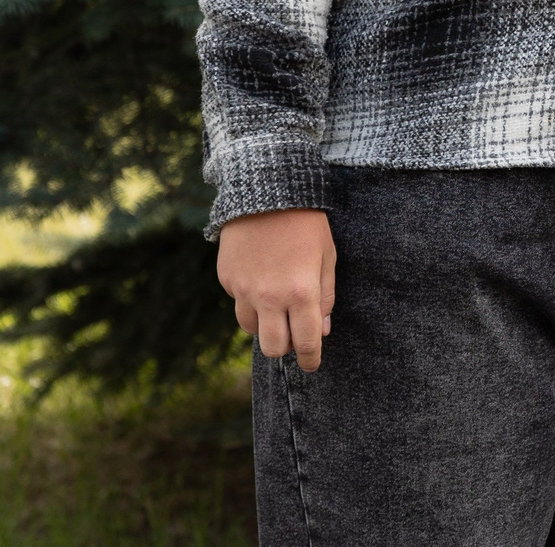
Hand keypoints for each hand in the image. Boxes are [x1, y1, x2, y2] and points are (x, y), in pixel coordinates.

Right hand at [218, 208, 337, 371]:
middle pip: (272, 348)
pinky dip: (250, 299)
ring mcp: (243, 290)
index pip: (305, 342)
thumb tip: (321, 331)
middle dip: (284, 347)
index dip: (310, 359)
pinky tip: (261, 276)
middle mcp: (269, 297)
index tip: (311, 365)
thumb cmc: (306, 223)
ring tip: (277, 303)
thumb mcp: (327, 256)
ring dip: (265, 324)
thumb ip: (325, 297)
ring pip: (251, 328)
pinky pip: (238, 302)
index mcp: (301, 292)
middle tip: (293, 333)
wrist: (266, 190)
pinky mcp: (226, 279)